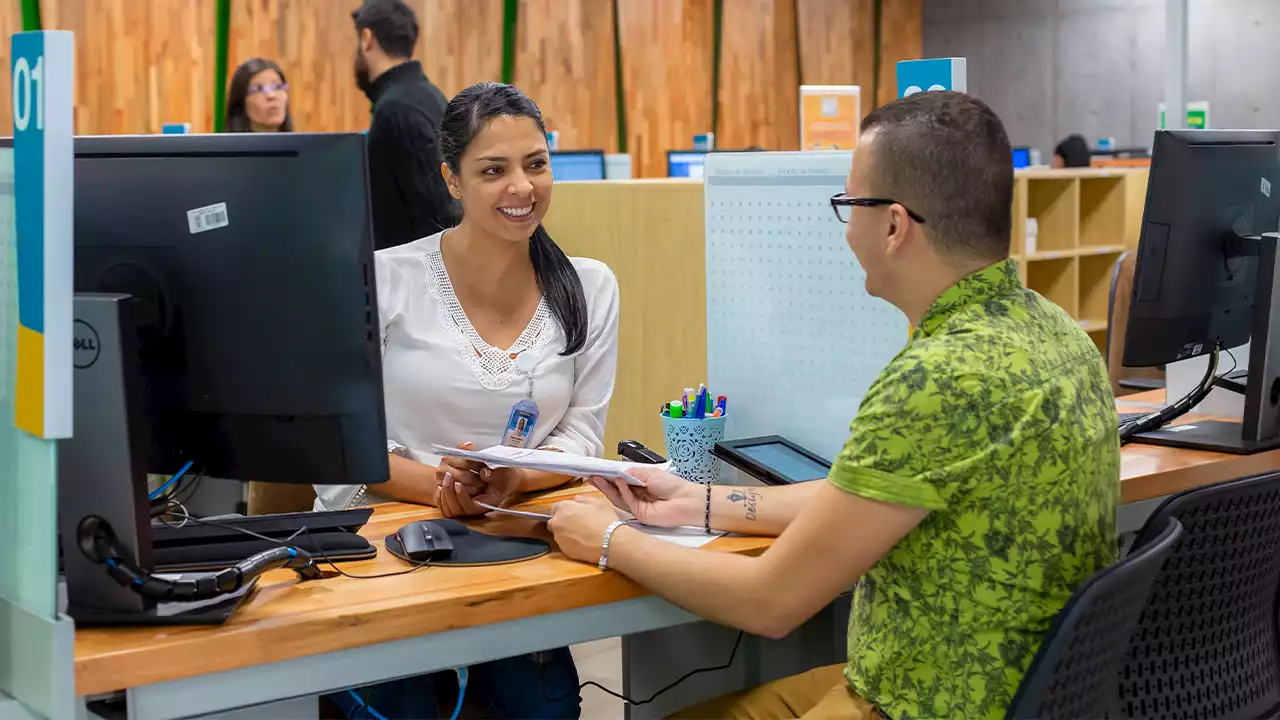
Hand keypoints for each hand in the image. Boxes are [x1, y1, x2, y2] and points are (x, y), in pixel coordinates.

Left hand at [435, 442, 526, 516]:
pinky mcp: (462, 504)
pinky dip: (441, 498)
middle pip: (458, 510)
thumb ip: (494, 473)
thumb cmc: (505, 475)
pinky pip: (447, 508)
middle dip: (450, 493)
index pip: (472, 507)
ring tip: (444, 479)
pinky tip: (440, 486)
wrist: (505, 478)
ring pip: (451, 510)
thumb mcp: (504, 472)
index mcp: (489, 503)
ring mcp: (469, 508)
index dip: (462, 496)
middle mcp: (478, 509)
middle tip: (448, 476)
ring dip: (445, 495)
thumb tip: (483, 473)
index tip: (458, 483)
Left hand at [548, 495, 623, 564]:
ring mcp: (559, 538)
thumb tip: (576, 499)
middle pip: (554, 521)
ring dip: (566, 533)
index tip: (574, 513)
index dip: (565, 510)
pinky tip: (583, 544)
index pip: (556, 507)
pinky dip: (571, 544)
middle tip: (577, 524)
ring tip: (582, 535)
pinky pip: (565, 545)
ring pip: (559, 534)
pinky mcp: (564, 551)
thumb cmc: (604, 519)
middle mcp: (556, 523)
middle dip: (562, 522)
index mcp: (563, 508)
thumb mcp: (598, 503)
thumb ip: (583, 499)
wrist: (609, 542)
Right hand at [587, 466, 702, 527]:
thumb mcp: (650, 474)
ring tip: (597, 478)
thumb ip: (632, 473)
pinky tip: (620, 482)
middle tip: (590, 476)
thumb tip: (617, 473)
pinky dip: (623, 492)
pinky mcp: (639, 515)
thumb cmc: (671, 485)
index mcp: (638, 486)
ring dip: (607, 488)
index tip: (596, 471)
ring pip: (618, 498)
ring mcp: (636, 507)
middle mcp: (635, 497)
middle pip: (615, 491)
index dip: (608, 477)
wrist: (686, 500)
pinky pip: (627, 502)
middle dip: (603, 483)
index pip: (619, 482)